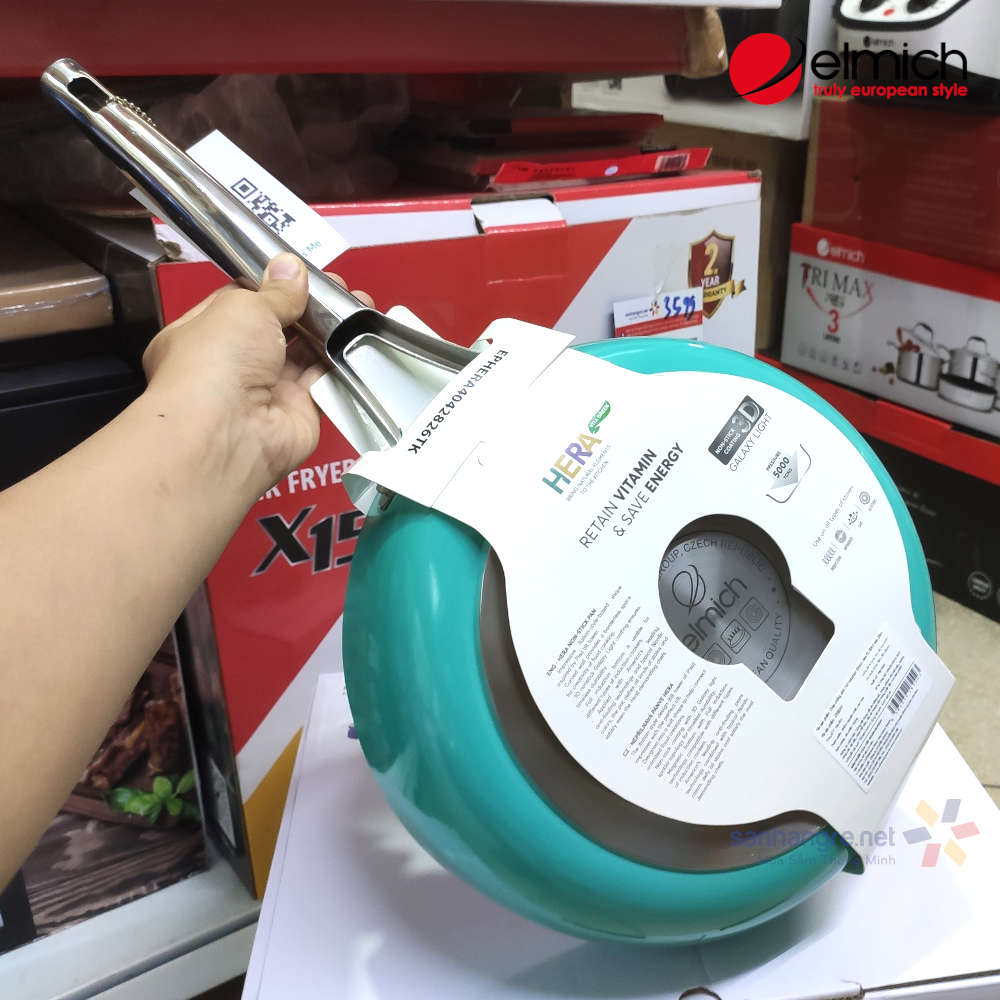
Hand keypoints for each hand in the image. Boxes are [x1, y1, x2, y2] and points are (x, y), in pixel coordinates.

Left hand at [141, 253, 371, 494]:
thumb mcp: (244, 308)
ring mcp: (265, 390)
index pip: (238, 303)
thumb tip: (292, 266)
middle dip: (306, 306)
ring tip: (358, 305)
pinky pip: (322, 382)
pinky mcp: (297, 412)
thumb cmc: (217, 362)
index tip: (299, 271)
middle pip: (276, 328)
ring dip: (328, 331)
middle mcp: (231, 364)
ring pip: (302, 354)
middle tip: (337, 287)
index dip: (270, 285)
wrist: (228, 434)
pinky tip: (359, 338)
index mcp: (200, 334)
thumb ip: (275, 291)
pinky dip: (339, 363)